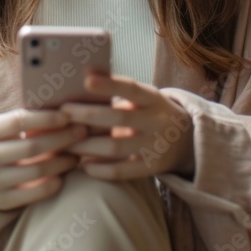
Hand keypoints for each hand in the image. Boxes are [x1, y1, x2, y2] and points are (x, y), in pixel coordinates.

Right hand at [0, 108, 87, 210]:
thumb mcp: (1, 128)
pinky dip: (53, 183)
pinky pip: (34, 193)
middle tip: (82, 132)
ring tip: (76, 155)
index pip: (18, 122)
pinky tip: (62, 176)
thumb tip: (64, 110)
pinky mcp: (0, 201)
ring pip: (36, 170)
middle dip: (62, 138)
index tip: (67, 116)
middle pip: (31, 146)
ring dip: (62, 162)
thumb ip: (24, 120)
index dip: (45, 119)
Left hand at [60, 73, 194, 180]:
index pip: (131, 88)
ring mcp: (156, 146)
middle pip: (119, 118)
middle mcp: (157, 121)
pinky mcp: (151, 168)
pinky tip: (82, 165)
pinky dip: (100, 169)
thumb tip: (83, 78)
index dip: (110, 84)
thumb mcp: (144, 98)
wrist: (187, 140)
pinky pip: (122, 171)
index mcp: (154, 99)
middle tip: (63, 113)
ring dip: (87, 145)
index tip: (86, 80)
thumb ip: (118, 92)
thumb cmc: (151, 113)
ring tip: (65, 142)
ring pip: (116, 147)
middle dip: (87, 115)